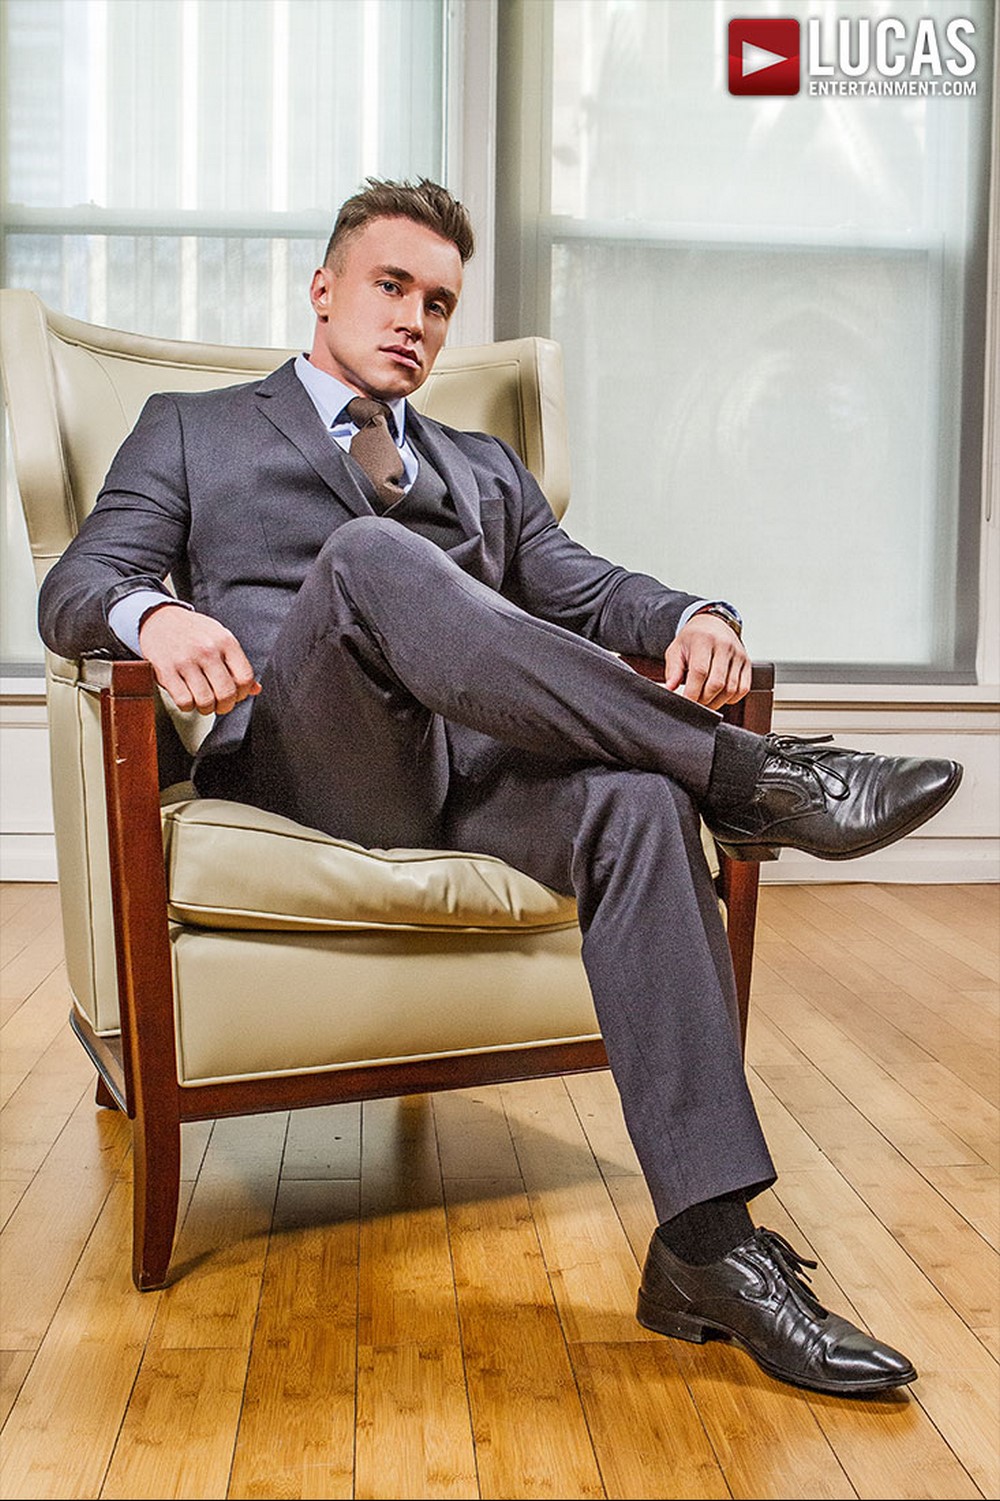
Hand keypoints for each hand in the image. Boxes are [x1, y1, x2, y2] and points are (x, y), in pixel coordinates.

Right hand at [138, 604, 260, 715]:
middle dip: (225, 706)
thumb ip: (237, 663)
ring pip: (205, 701)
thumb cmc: (192, 631)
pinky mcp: (166, 671)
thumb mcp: (219, 638)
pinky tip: (187, 697)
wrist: (157, 619)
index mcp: (225, 641)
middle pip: (226, 693)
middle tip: (220, 705)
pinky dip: (187, 706)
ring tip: (203, 702)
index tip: (236, 695)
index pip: (245, 678)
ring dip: (206, 708)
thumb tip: (255, 689)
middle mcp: (207, 650)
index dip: (243, 693)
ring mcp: (186, 661)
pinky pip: (184, 701)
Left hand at [663, 613, 750, 709]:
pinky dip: (731, 699)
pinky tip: (720, 696)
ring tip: (705, 701)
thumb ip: (672, 670)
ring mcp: (739, 655)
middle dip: (704, 700)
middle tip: (694, 703)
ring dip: (717, 702)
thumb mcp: (676, 649)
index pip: (699, 672)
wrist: (713, 624)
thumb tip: (669, 689)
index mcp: (704, 640)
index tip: (685, 703)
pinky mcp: (747, 663)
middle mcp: (724, 646)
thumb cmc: (693, 639)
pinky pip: (743, 689)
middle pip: (716, 683)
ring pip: (731, 689)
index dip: (692, 692)